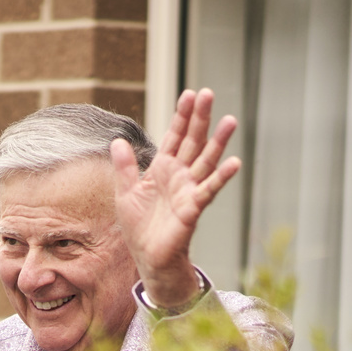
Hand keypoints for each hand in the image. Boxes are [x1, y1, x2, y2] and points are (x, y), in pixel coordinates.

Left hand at [113, 90, 241, 309]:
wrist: (148, 256)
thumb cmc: (139, 227)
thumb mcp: (126, 193)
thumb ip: (125, 167)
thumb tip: (117, 141)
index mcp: (162, 168)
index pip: (174, 136)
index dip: (181, 116)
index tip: (190, 94)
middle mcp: (179, 174)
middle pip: (193, 141)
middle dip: (200, 118)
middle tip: (209, 94)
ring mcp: (189, 189)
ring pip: (206, 160)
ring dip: (218, 141)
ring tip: (230, 121)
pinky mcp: (193, 207)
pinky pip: (209, 189)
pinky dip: (222, 177)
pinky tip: (234, 162)